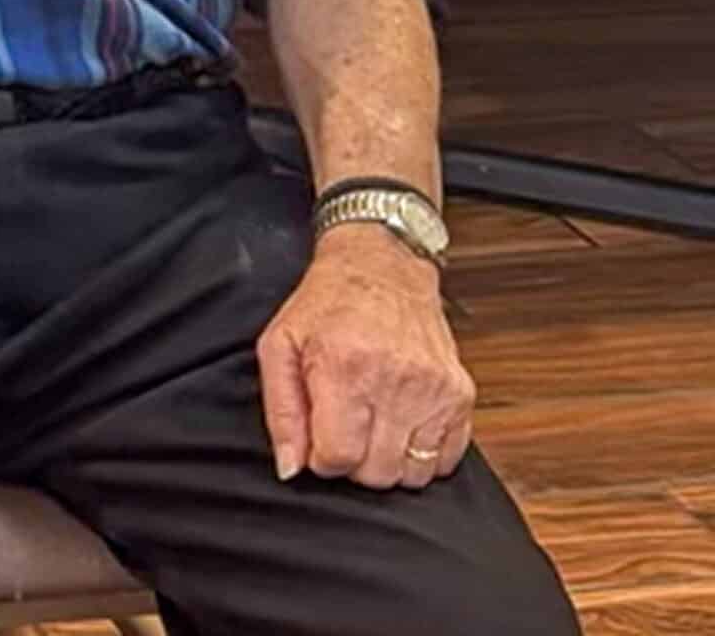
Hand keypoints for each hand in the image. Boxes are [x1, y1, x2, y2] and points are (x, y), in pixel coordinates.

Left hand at [258, 227, 474, 490]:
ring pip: (412, 475)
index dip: (322, 459)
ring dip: (388, 462)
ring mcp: (434, 390)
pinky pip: (446, 461)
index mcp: (343, 368)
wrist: (380, 266)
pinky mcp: (461, 394)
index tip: (319, 439)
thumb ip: (281, 410)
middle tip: (345, 430)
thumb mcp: (279, 344)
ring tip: (373, 427)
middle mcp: (394, 381)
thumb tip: (290, 468)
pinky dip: (423, 456)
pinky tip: (403, 426)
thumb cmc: (326, 304)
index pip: (338, 458)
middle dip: (354, 463)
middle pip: (377, 473)